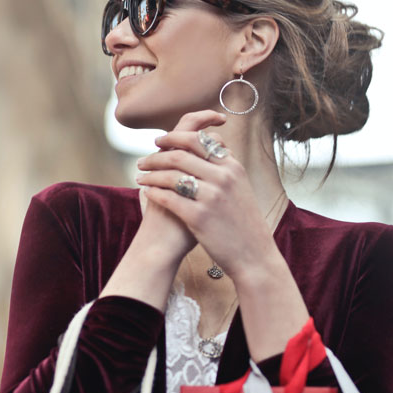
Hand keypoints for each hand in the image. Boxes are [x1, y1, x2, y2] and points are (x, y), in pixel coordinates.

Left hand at [135, 110, 276, 278]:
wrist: (253, 255)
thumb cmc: (243, 222)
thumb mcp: (240, 187)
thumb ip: (223, 167)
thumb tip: (206, 146)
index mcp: (232, 167)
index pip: (198, 139)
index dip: (174, 137)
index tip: (159, 140)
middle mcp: (223, 177)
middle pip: (180, 155)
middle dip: (155, 156)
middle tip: (142, 160)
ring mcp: (211, 196)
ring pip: (171, 175)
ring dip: (150, 175)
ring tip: (139, 178)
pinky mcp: (199, 216)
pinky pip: (169, 198)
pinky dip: (154, 193)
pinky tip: (147, 193)